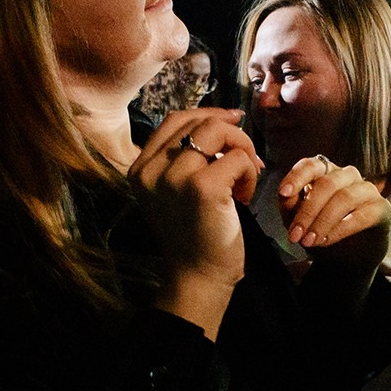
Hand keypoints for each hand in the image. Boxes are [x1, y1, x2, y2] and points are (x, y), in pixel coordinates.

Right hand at [127, 108, 261, 333]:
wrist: (198, 276)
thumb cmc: (194, 234)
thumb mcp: (176, 190)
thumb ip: (186, 157)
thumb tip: (224, 119)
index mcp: (140, 168)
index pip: (175, 120)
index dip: (209, 114)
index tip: (234, 121)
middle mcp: (151, 170)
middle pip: (199, 122)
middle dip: (233, 136)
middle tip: (248, 163)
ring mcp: (173, 178)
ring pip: (218, 132)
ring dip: (243, 152)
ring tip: (244, 180)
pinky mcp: (201, 188)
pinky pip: (238, 159)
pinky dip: (250, 174)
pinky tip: (243, 197)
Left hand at [275, 156, 390, 271]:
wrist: (347, 258)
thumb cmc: (322, 231)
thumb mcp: (300, 220)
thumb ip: (291, 205)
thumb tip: (285, 194)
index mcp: (326, 173)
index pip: (312, 165)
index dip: (297, 176)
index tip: (283, 193)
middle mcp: (348, 176)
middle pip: (327, 184)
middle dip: (308, 211)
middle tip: (295, 236)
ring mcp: (367, 190)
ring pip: (344, 198)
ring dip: (322, 222)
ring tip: (309, 242)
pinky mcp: (382, 208)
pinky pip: (360, 216)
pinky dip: (340, 229)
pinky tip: (327, 241)